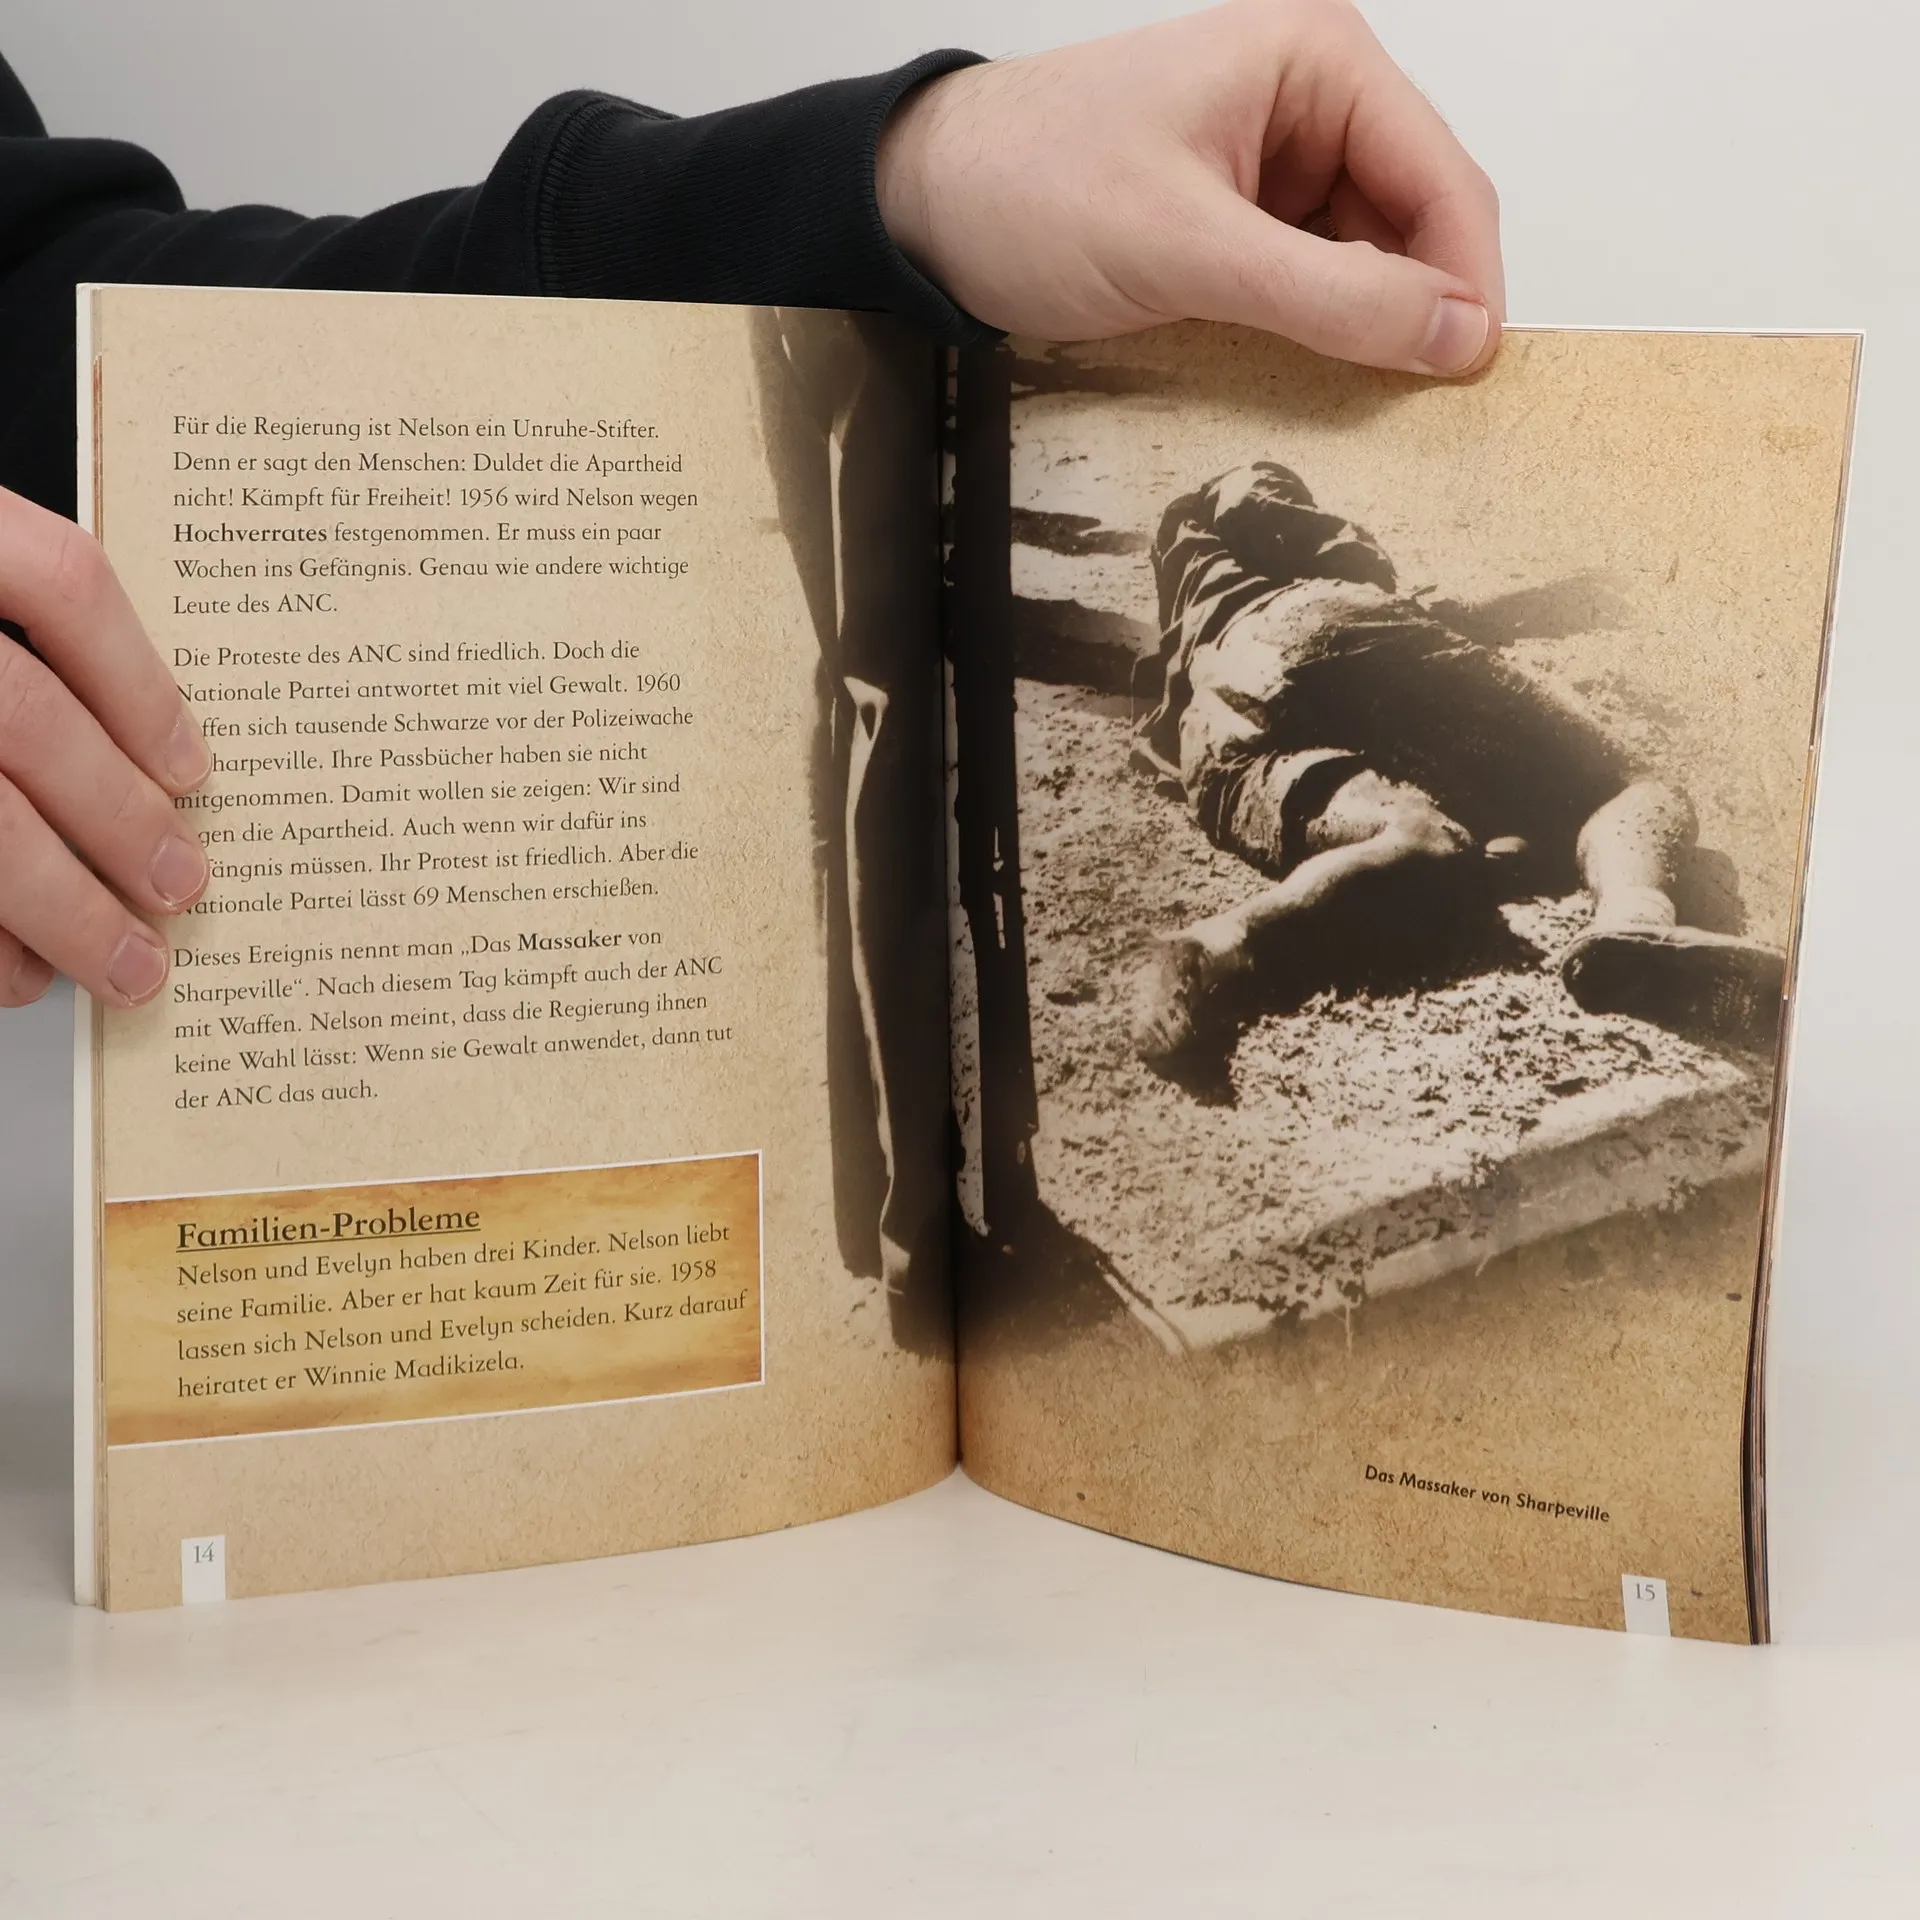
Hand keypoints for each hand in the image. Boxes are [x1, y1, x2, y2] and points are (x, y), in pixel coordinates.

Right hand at [0, 487, 210, 1008]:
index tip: (189, 767)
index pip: (55, 579)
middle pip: (19, 717)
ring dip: (58, 906)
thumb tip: (138, 761)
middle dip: (117, 817)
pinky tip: (10, 969)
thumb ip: (9, 642)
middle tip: (177, 886)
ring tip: (121, 960)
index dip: (139, 681)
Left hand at [878, 0, 1503, 374]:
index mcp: (1314, 60)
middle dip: (1421, 303)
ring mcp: (1274, 157)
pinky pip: (1313, 275)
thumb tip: (1451, 334)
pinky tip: (1314, 372)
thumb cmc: (1032, 188)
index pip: (1439, 173)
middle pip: (1414, 215)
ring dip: (1370, 324)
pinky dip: (1321, 326)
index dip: (1466, 278)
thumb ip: (1328, 295)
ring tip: (1366, 397)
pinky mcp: (1239, 214)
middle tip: (1424, 403)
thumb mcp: (1189, 249)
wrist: (927, 206)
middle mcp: (1309, 98)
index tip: (1471, 372)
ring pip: (1367, 254)